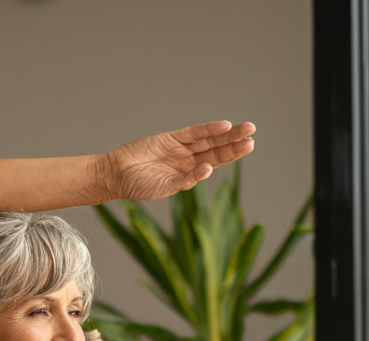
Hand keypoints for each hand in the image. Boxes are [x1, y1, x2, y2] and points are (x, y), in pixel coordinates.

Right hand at [105, 120, 255, 201]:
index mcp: (188, 174)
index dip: (232, 154)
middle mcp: (187, 159)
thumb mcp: (165, 187)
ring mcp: (179, 148)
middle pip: (216, 148)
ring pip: (208, 138)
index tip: (249, 146)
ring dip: (226, 133)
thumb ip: (186, 180)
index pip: (216, 162)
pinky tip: (223, 126)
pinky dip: (207, 129)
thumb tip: (208, 169)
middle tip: (252, 134)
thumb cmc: (138, 186)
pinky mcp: (170, 138)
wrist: (116, 175)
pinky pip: (193, 132)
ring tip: (246, 128)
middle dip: (234, 142)